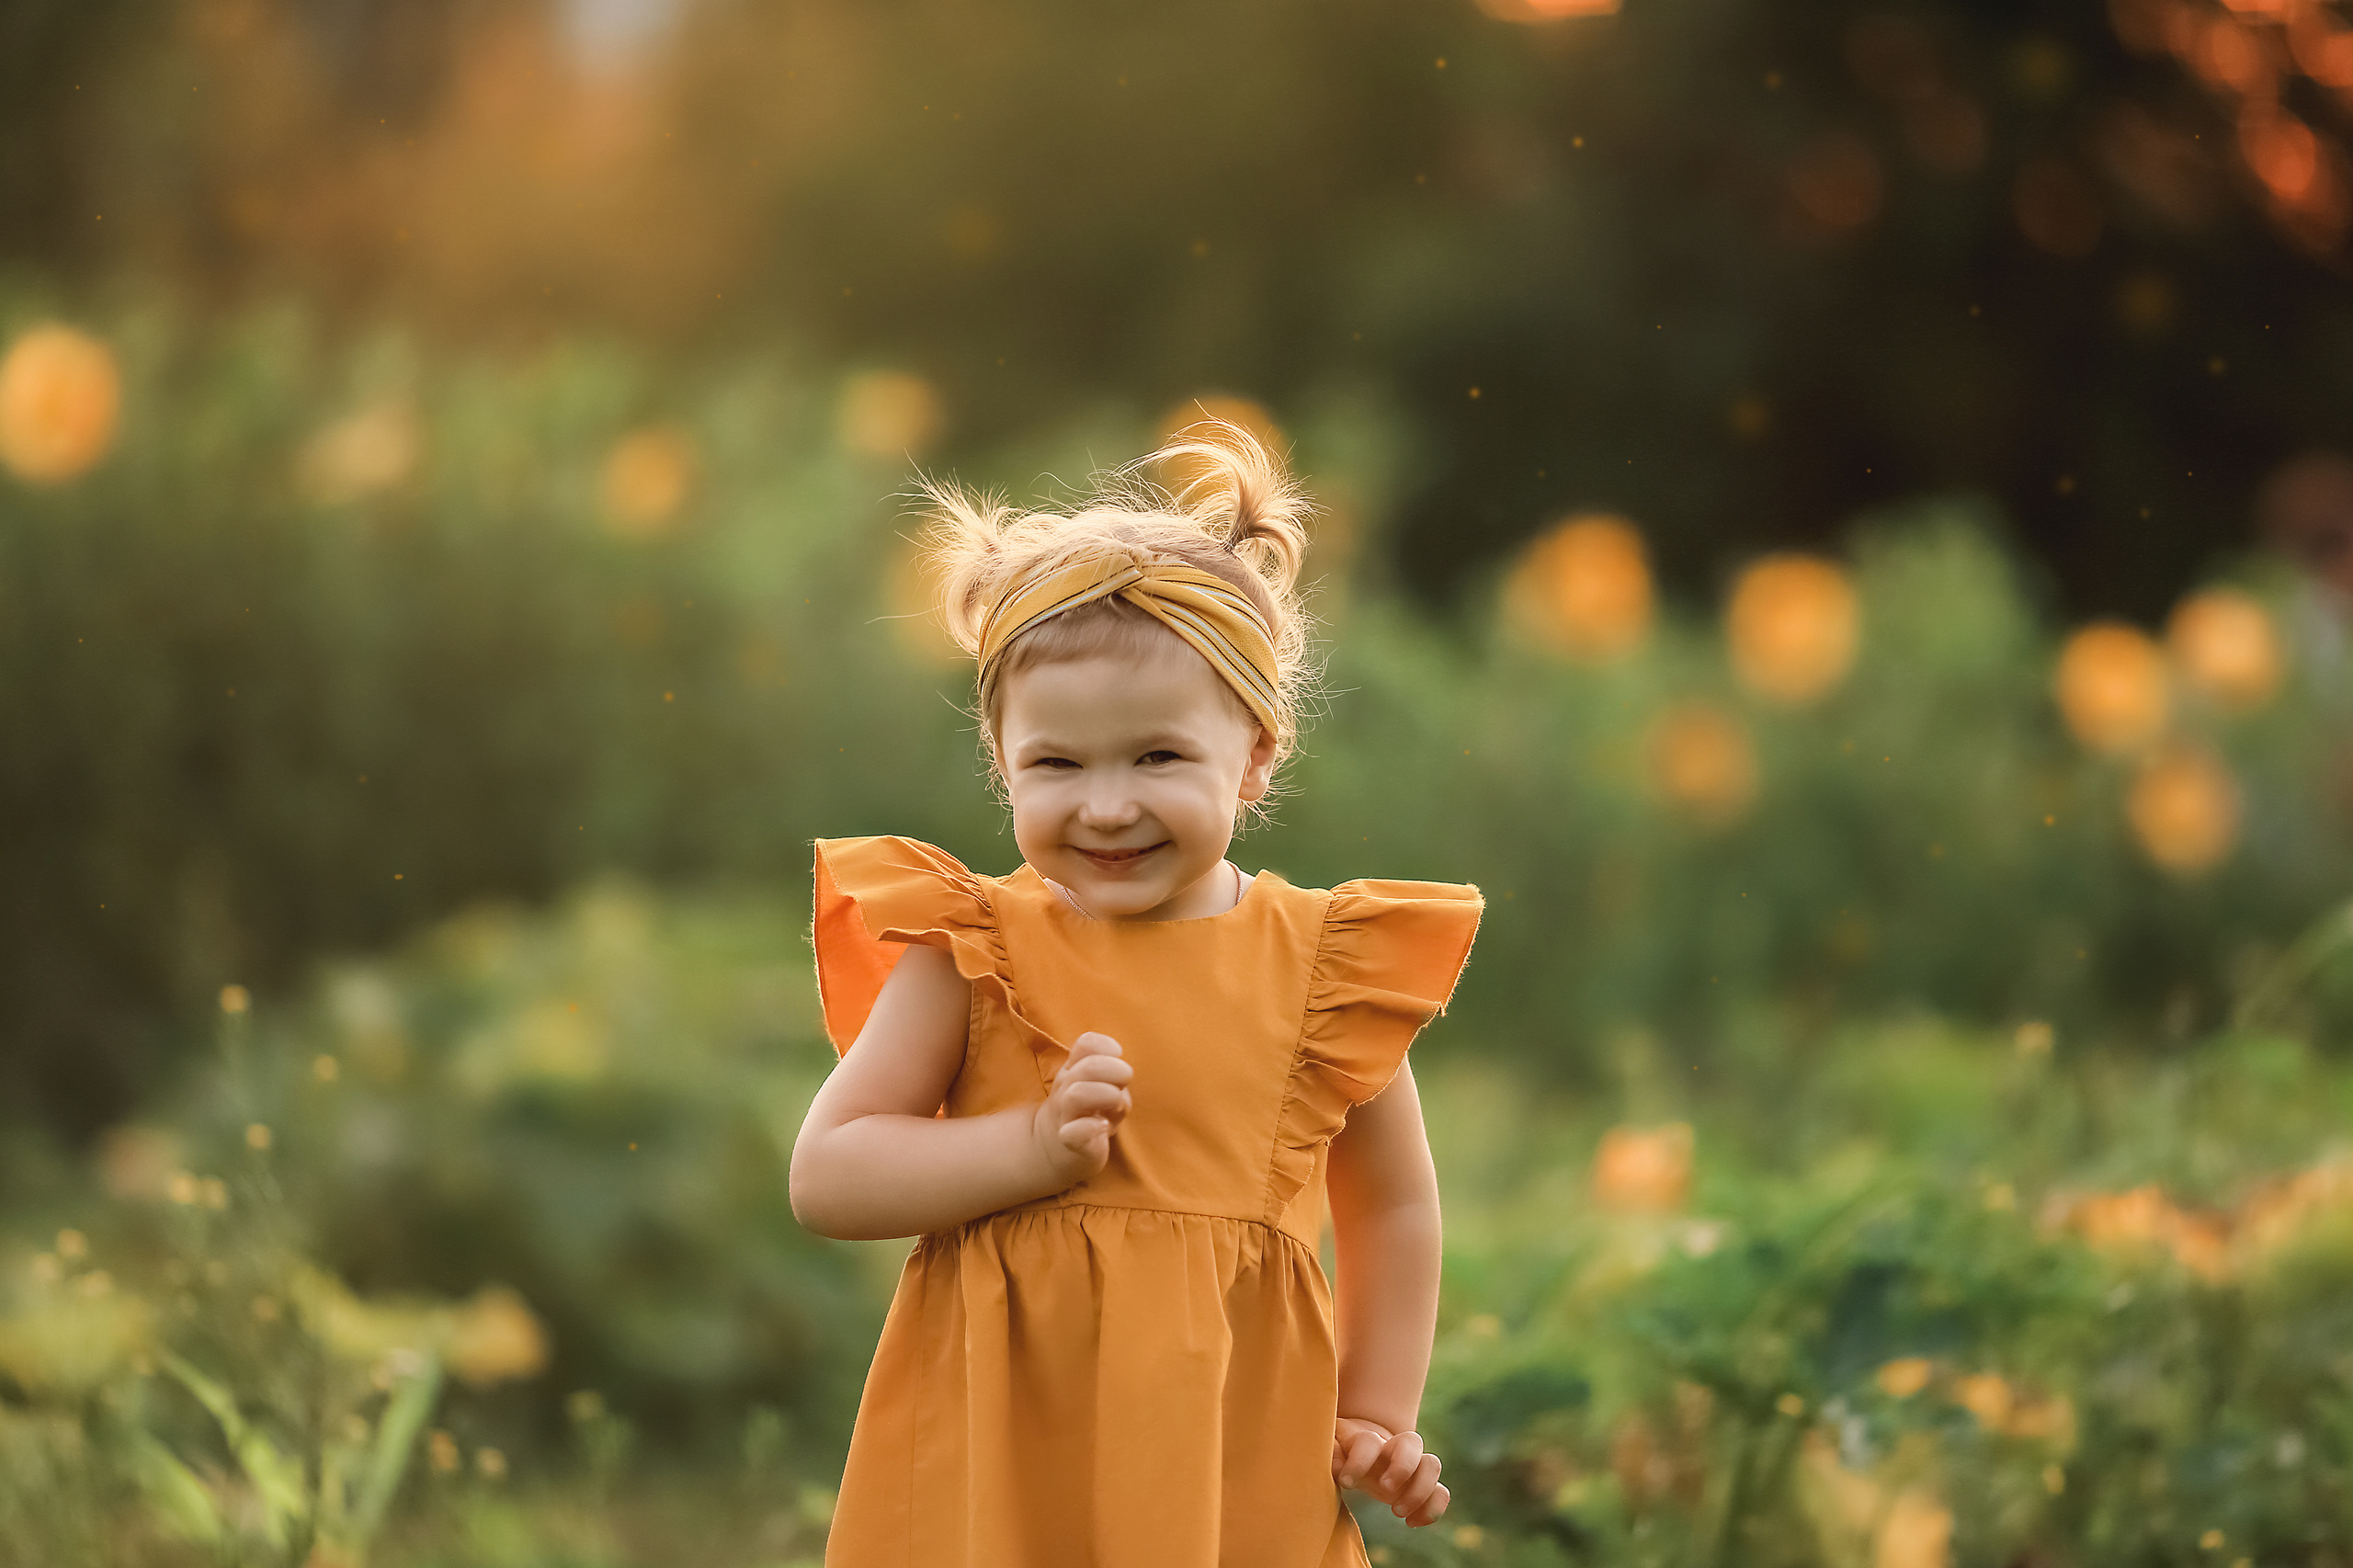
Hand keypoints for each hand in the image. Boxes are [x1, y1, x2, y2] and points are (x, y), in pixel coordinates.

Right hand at [1031, 1032, 1132, 1184]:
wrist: (1054, 1148)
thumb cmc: (1086, 1111)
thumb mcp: (1097, 1085)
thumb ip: (1110, 1072)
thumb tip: (1124, 1070)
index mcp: (1073, 1069)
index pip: (1087, 1044)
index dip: (1107, 1047)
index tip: (1117, 1058)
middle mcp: (1066, 1088)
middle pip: (1088, 1067)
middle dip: (1115, 1072)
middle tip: (1122, 1086)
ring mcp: (1066, 1114)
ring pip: (1077, 1095)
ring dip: (1105, 1096)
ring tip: (1115, 1105)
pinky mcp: (1070, 1141)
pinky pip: (1074, 1133)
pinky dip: (1092, 1128)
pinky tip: (1103, 1126)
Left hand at [1333, 1416, 1447, 1527]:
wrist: (1362, 1448)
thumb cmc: (1341, 1449)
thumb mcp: (1329, 1448)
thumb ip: (1329, 1452)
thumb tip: (1337, 1464)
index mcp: (1366, 1439)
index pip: (1369, 1441)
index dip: (1359, 1461)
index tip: (1346, 1483)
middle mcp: (1393, 1448)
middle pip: (1412, 1441)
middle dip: (1402, 1467)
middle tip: (1384, 1489)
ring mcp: (1411, 1465)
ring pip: (1432, 1465)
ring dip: (1420, 1490)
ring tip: (1397, 1512)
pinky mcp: (1420, 1485)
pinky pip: (1441, 1492)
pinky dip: (1433, 1508)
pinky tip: (1411, 1523)